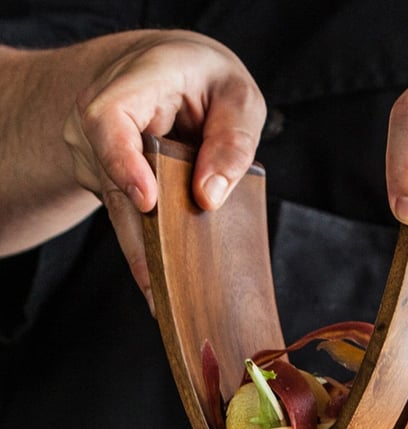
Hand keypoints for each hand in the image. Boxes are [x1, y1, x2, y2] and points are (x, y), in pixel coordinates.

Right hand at [63, 31, 265, 307]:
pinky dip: (146, 252)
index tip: (147, 201)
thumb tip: (210, 196)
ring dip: (144, 255)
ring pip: (118, 211)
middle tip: (165, 288)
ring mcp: (96, 153)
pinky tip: (164, 291)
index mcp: (135, 82)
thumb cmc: (206, 83)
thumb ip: (233, 140)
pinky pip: (125, 220)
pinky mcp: (107, 182)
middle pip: (113, 181)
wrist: (166, 74)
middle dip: (141, 236)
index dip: (122, 161)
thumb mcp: (238, 97)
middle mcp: (102, 118)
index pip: (108, 119)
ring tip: (166, 302)